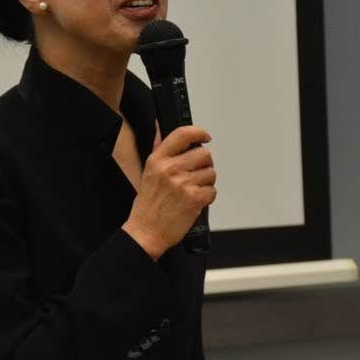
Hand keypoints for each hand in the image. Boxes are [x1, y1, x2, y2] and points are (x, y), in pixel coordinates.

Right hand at [122, 125, 216, 259]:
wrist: (146, 231)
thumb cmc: (147, 205)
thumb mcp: (148, 172)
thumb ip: (158, 149)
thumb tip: (160, 128)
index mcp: (158, 160)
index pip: (182, 134)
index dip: (199, 132)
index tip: (205, 137)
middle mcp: (170, 169)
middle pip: (204, 154)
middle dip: (205, 164)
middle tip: (197, 173)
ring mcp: (183, 184)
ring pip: (211, 173)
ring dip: (206, 182)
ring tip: (193, 189)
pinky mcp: (194, 199)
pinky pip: (212, 191)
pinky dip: (207, 197)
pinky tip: (195, 201)